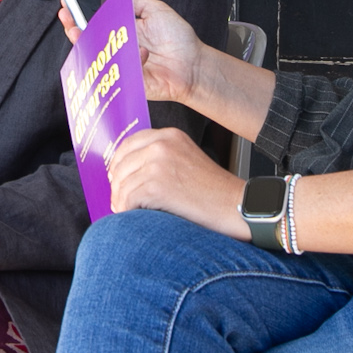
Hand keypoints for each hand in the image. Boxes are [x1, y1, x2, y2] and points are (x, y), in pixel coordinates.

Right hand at [58, 0, 204, 104]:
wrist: (195, 65)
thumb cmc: (178, 38)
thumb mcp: (154, 10)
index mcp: (121, 30)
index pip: (94, 21)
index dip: (79, 14)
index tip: (68, 4)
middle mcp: (117, 48)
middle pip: (87, 40)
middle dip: (73, 28)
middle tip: (67, 17)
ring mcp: (120, 65)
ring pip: (95, 57)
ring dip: (87, 44)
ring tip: (80, 31)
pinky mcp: (127, 81)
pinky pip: (118, 70)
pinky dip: (131, 58)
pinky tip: (144, 52)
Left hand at [106, 127, 250, 238]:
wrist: (236, 207)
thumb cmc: (214, 192)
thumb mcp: (186, 160)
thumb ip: (159, 158)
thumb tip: (124, 174)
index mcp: (170, 135)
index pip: (128, 144)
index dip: (118, 163)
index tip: (116, 178)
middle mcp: (162, 144)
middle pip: (120, 164)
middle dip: (118, 186)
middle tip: (121, 201)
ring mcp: (158, 163)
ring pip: (122, 184)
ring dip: (122, 202)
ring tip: (129, 212)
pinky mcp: (156, 185)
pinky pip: (127, 199)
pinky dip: (127, 211)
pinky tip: (136, 217)